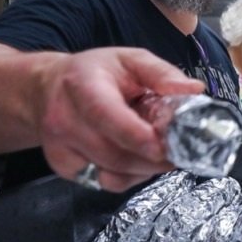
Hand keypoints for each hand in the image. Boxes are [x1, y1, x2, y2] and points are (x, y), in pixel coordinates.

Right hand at [37, 48, 204, 191]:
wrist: (47, 88)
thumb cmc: (95, 72)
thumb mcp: (130, 59)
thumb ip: (161, 74)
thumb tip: (194, 89)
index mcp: (82, 86)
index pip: (107, 116)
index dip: (138, 136)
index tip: (165, 146)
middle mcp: (64, 120)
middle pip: (113, 154)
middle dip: (153, 159)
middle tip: (180, 151)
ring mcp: (60, 148)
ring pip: (112, 173)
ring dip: (145, 169)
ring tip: (161, 152)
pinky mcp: (64, 168)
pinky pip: (104, 182)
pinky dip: (128, 177)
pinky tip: (136, 158)